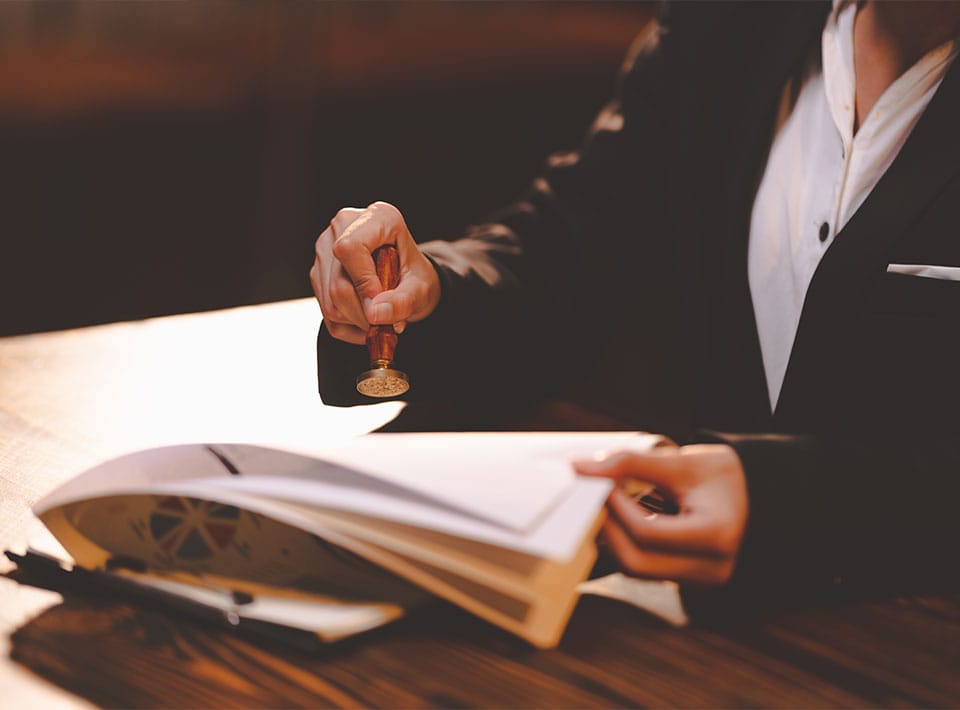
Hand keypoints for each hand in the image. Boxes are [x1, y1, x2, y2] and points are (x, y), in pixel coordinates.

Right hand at [309, 201, 440, 344]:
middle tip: (388, 323)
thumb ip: (403, 301)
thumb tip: (374, 314)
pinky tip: (366, 320)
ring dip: (357, 321)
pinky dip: (348, 325)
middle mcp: (344, 227)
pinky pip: (326, 312)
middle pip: (339, 284)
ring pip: (330, 302)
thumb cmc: (416, 278)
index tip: (380, 305)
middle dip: (364, 313)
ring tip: (381, 318)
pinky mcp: (318, 272)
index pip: (350, 248)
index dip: (363, 282)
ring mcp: (326, 249)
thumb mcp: (421, 290)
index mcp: (377, 217)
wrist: (408, 282)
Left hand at [574, 444, 747, 585]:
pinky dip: (626, 543)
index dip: (616, 508)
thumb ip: (629, 464)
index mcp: (716, 536)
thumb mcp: (680, 462)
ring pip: (635, 570)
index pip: (648, 533)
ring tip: (615, 502)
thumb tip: (579, 469)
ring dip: (614, 537)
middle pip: (636, 562)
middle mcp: (711, 569)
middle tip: (597, 496)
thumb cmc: (720, 475)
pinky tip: (627, 517)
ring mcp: (699, 581)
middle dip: (609, 528)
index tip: (602, 482)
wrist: (754, 494)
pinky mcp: (686, 582)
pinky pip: (643, 569)